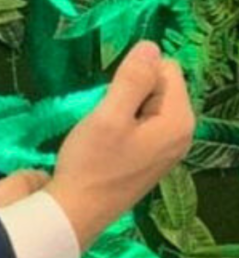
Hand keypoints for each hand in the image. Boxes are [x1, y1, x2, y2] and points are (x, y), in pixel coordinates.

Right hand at [45, 40, 194, 250]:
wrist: (76, 212)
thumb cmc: (91, 164)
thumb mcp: (108, 115)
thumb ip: (132, 79)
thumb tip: (151, 45)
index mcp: (178, 120)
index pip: (165, 68)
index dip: (134, 75)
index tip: (112, 99)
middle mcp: (181, 134)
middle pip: (159, 86)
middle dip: (129, 92)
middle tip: (107, 118)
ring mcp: (167, 148)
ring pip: (146, 105)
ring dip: (122, 109)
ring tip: (104, 132)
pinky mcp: (150, 158)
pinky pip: (141, 125)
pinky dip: (122, 126)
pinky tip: (106, 144)